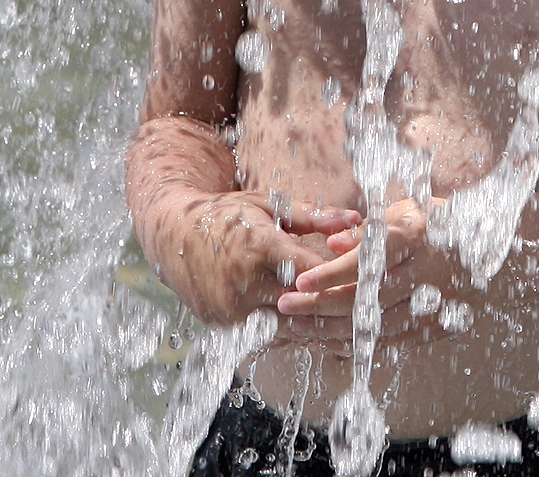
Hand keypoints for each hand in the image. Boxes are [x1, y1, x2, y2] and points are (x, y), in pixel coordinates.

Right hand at [168, 193, 361, 327]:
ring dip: (310, 321)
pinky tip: (305, 322)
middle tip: (360, 308)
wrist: (175, 235)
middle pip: (302, 304)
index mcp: (260, 246)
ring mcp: (232, 308)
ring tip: (338, 318)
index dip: (339, 277)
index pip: (312, 272)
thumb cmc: (228, 215)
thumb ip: (314, 216)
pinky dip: (285, 327)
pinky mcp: (224, 324)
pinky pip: (265, 333)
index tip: (363, 278)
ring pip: (286, 325)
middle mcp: (245, 281)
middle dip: (329, 304)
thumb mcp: (269, 206)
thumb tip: (355, 219)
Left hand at [273, 198, 467, 351]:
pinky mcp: (436, 326)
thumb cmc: (439, 222)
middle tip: (286, 307)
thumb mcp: (404, 211)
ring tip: (299, 328)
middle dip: (321, 305)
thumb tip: (330, 244)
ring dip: (334, 330)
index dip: (331, 274)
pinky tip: (330, 344)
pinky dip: (360, 346)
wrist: (490, 248)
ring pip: (376, 327)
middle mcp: (424, 272)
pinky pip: (392, 343)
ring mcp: (433, 303)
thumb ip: (366, 230)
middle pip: (366, 298)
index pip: (366, 260)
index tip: (300, 282)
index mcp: (414, 236)